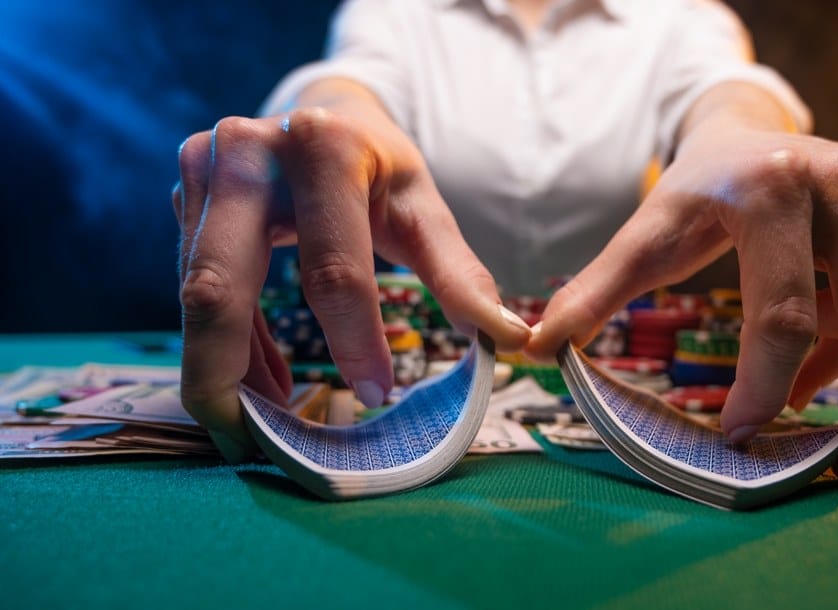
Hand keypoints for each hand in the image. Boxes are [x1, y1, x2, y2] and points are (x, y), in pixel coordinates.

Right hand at [173, 80, 530, 461]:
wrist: (326, 112)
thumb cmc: (381, 164)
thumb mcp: (424, 208)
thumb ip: (459, 274)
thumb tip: (506, 338)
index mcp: (322, 149)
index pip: (331, 270)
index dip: (351, 342)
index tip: (374, 397)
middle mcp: (245, 152)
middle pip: (217, 287)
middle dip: (229, 379)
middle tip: (257, 444)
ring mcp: (202, 172)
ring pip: (196, 296)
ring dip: (227, 370)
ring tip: (270, 420)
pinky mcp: (184, 198)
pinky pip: (193, 289)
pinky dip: (228, 344)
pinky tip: (262, 382)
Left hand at [529, 123, 837, 481]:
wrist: (746, 131)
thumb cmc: (696, 191)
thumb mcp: (646, 234)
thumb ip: (596, 291)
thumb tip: (538, 350)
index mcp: (772, 189)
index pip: (783, 315)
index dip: (764, 387)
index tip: (740, 434)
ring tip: (794, 397)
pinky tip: (815, 358)